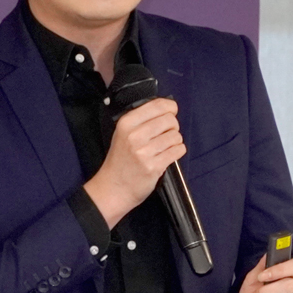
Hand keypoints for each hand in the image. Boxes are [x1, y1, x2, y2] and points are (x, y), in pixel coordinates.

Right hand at [83, 97, 184, 227]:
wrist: (114, 187)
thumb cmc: (121, 160)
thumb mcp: (123, 133)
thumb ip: (142, 120)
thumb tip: (169, 108)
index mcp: (126, 123)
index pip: (158, 105)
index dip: (170, 108)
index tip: (170, 113)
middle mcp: (134, 135)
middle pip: (170, 120)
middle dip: (172, 127)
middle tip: (165, 135)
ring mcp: (144, 152)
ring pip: (176, 136)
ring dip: (174, 142)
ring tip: (163, 148)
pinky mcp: (154, 166)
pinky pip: (178, 150)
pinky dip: (177, 152)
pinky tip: (167, 155)